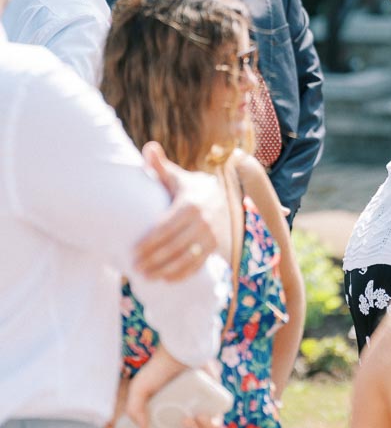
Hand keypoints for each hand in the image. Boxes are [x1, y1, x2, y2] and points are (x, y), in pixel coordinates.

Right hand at [124, 349, 224, 427]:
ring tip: (188, 420)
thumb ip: (134, 408)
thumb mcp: (140, 388)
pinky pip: (216, 424)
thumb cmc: (159, 369)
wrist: (181, 350)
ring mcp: (199, 414)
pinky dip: (211, 426)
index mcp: (165, 422)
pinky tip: (202, 417)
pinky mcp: (214, 405)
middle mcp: (183, 420)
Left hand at [133, 142, 225, 280]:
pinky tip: (166, 279)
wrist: (220, 196)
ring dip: (166, 270)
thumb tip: (149, 147)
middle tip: (135, 268)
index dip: (150, 242)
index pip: (166, 228)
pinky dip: (182, 274)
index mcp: (190, 204)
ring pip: (187, 258)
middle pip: (175, 246)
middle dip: (154, 259)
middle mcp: (203, 221)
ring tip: (147, 277)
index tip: (134, 252)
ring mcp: (211, 236)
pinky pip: (198, 264)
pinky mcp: (215, 247)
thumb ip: (160, 166)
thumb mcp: (176, 177)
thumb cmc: (188, 188)